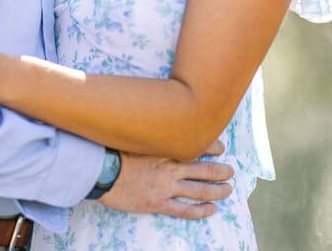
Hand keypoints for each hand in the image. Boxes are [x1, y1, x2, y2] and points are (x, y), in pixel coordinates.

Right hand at [99, 140, 233, 218]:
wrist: (101, 171)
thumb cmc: (114, 150)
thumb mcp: (136, 134)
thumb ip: (151, 131)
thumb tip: (158, 120)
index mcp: (165, 148)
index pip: (197, 146)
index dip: (213, 147)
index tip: (221, 147)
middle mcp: (171, 167)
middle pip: (204, 169)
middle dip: (221, 170)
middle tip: (230, 171)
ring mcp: (166, 186)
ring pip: (200, 190)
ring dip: (217, 190)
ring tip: (228, 189)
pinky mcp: (158, 203)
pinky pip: (185, 209)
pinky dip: (201, 210)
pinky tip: (212, 209)